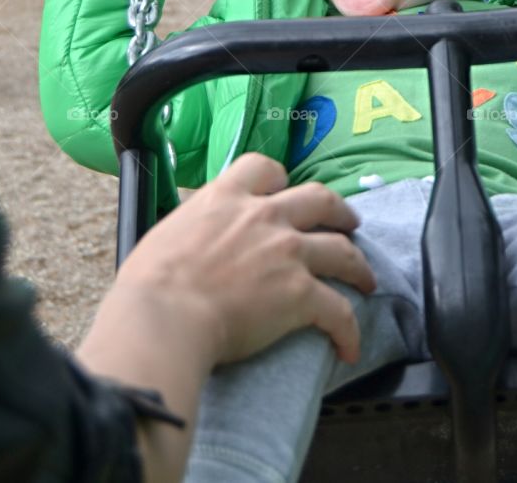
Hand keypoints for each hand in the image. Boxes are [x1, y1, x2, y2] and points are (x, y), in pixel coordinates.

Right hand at [113, 153, 376, 366]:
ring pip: (342, 250)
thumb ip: (194, 225)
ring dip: (359, 265)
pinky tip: (349, 347)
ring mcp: (288, 252)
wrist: (163, 317)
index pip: (266, 169)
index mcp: (228, 197)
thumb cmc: (150, 283)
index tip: (286, 190)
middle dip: (340, 211)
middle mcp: (266, 217)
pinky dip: (349, 330)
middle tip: (349, 223)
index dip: (281, 179)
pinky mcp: (301, 294)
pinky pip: (339, 311)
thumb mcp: (168, 232)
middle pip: (320, 199)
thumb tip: (195, 238)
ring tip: (366, 279)